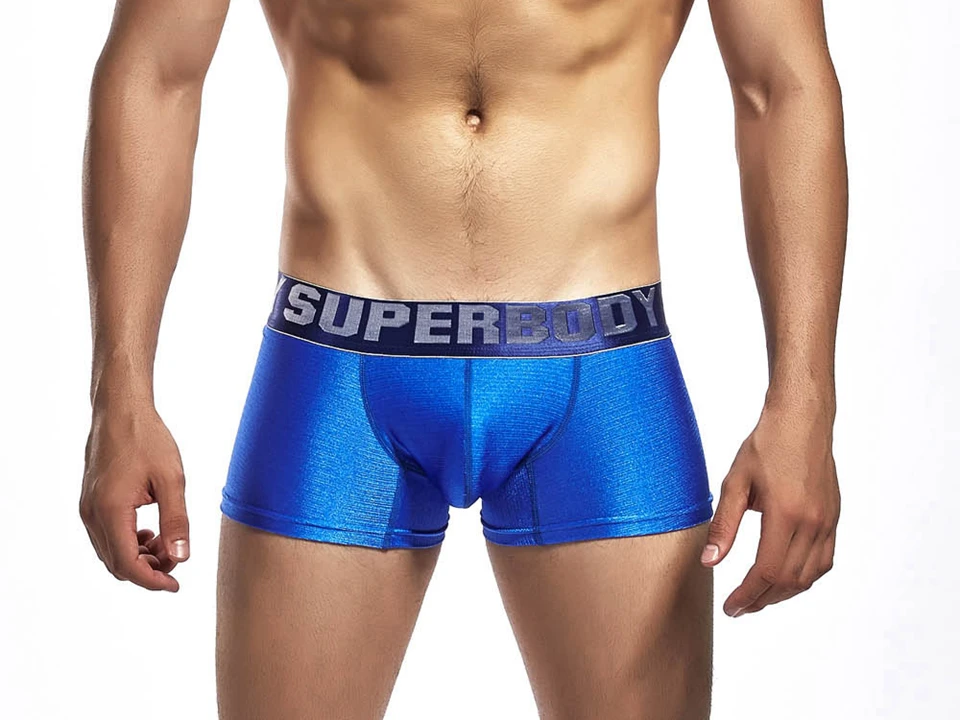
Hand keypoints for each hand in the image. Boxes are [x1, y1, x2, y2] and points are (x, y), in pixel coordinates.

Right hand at [79, 403, 189, 591]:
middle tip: (177, 560)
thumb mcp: (172, 480)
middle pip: (116, 563)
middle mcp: (92, 514)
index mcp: (111, 511)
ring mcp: (88, 508)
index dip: (152, 580)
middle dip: (148, 570)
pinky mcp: (91, 502)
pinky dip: (128, 543)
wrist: (120, 410)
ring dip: (138, 557)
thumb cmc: (147, 438)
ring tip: (167, 544)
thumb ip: (176, 521)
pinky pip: (107, 536)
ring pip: (110, 552)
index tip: (175, 584)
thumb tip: (181, 557)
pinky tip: (151, 533)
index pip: (127, 564)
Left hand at [700, 402, 839, 615]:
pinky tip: (785, 578)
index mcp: (786, 514)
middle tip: (739, 608)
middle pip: (788, 580)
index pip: (766, 571)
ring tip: (758, 597)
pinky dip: (804, 577)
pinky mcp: (834, 518)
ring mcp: (828, 522)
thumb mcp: (735, 482)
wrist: (802, 421)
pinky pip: (824, 561)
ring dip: (783, 593)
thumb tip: (709, 562)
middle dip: (761, 600)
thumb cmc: (765, 446)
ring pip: (809, 576)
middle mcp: (813, 523)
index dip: (746, 595)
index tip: (730, 607)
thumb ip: (724, 525)